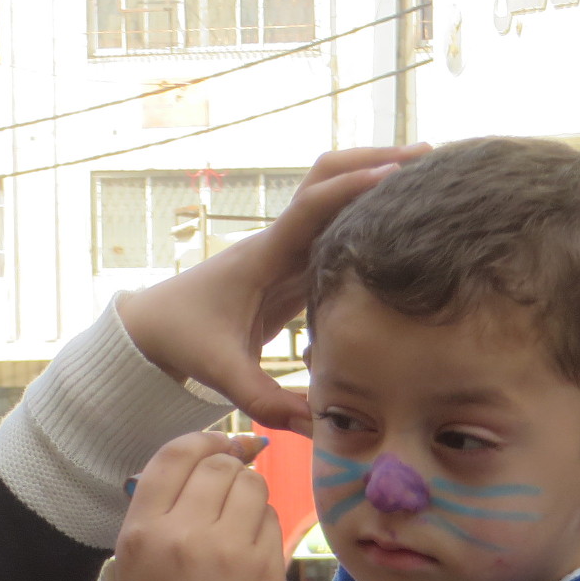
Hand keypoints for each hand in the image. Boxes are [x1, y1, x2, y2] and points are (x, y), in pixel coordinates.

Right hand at [115, 433, 285, 580]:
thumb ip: (152, 525)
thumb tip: (189, 474)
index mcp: (139, 536)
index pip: (174, 454)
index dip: (203, 440)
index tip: (220, 444)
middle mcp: (180, 535)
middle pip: (218, 464)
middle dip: (230, 468)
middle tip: (232, 491)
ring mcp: (227, 550)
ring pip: (252, 486)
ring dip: (251, 497)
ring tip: (240, 528)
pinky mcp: (265, 569)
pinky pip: (272, 521)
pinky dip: (266, 528)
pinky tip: (253, 556)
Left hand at [117, 146, 424, 434]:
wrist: (150, 330)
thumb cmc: (181, 342)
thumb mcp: (221, 374)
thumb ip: (265, 401)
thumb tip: (317, 425)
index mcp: (262, 257)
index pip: (311, 208)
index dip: (353, 188)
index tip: (398, 175)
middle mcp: (277, 244)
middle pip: (326, 179)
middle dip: (374, 160)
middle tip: (428, 155)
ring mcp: (285, 252)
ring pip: (333, 200)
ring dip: (374, 182)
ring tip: (429, 177)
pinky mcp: (291, 269)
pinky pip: (333, 232)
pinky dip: (366, 217)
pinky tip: (401, 223)